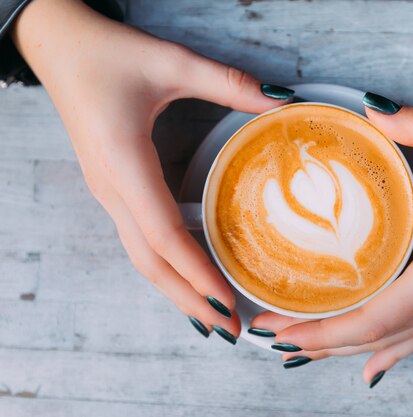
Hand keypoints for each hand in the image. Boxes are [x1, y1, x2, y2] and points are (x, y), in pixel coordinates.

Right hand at [12, 0, 292, 342]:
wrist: (59, 46)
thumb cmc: (107, 54)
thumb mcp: (171, 61)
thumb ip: (228, 83)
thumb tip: (283, 100)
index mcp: (124, 164)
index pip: (164, 234)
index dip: (197, 272)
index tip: (227, 304)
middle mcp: (112, 189)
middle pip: (150, 262)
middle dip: (189, 300)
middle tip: (230, 330)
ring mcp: (108, 192)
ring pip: (141, 256)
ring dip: (177, 290)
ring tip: (213, 316)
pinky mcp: (113, 188)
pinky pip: (139, 238)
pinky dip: (166, 265)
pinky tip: (189, 276)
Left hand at [251, 94, 412, 383]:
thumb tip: (374, 112)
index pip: (377, 315)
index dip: (324, 329)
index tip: (281, 327)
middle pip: (373, 337)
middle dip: (317, 342)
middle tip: (269, 334)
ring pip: (391, 344)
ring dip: (341, 350)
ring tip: (298, 351)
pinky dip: (387, 355)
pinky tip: (366, 370)